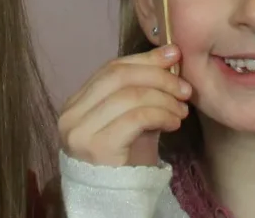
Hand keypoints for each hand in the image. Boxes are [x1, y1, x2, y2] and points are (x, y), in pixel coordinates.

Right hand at [58, 46, 192, 168]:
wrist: (117, 201)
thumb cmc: (125, 159)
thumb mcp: (133, 118)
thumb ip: (143, 89)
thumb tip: (170, 53)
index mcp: (76, 103)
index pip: (112, 68)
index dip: (145, 59)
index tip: (174, 55)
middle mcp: (71, 115)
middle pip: (119, 77)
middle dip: (157, 76)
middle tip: (184, 87)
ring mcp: (80, 132)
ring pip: (130, 96)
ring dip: (164, 98)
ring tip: (182, 109)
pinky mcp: (97, 147)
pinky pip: (136, 117)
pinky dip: (161, 114)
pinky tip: (174, 122)